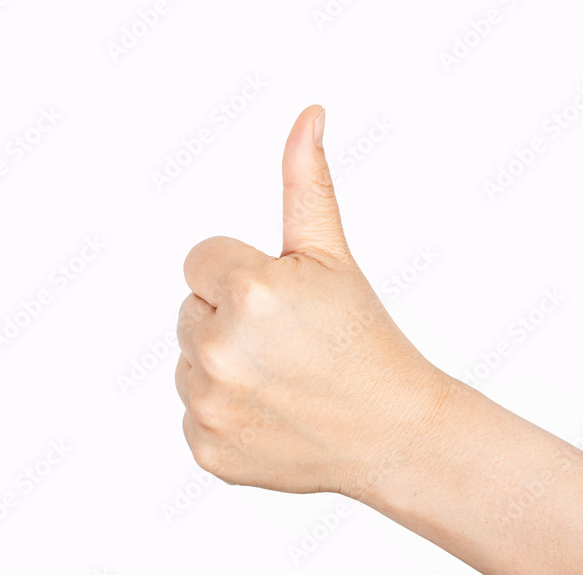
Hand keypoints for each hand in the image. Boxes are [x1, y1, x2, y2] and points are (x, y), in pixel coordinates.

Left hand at [175, 105, 450, 496]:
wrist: (394, 433)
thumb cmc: (366, 338)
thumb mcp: (333, 256)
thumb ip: (306, 185)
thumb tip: (308, 116)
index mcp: (248, 292)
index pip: (200, 261)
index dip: (242, 276)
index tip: (282, 303)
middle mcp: (218, 350)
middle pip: (190, 311)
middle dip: (230, 319)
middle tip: (287, 344)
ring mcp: (209, 406)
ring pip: (188, 362)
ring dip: (222, 365)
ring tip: (282, 380)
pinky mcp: (207, 449)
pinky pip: (194, 413)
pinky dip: (224, 414)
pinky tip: (272, 414)